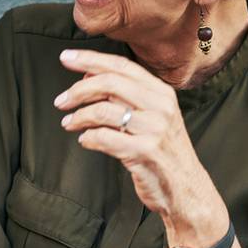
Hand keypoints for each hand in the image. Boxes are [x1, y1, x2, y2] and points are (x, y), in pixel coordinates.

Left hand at [55, 49, 218, 221]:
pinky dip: (88, 138)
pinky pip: (104, 138)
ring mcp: (154, 129)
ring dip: (78, 117)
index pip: (121, 66)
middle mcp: (160, 106)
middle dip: (78, 90)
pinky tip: (85, 140)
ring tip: (68, 123)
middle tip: (61, 101)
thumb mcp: (154, 116)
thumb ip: (127, 95)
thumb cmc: (163, 150)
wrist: (186, 188)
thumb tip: (89, 75)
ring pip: (102, 111)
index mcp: (161, 92)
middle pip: (109, 83)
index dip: (90, 59)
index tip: (66, 58)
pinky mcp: (144, 152)